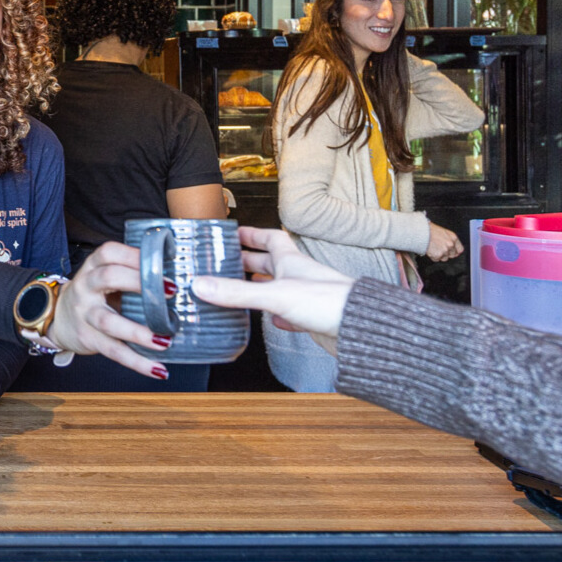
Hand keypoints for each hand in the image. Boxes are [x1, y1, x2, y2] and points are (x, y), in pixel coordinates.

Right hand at [48, 241, 168, 379]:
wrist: (58, 318)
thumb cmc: (94, 294)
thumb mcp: (103, 277)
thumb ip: (130, 274)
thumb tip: (176, 277)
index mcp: (93, 267)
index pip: (110, 253)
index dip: (134, 255)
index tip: (161, 263)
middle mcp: (86, 286)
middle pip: (109, 277)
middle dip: (140, 283)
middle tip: (171, 292)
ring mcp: (84, 313)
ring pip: (110, 321)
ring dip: (139, 332)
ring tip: (164, 340)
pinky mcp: (88, 338)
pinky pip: (114, 351)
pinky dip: (137, 362)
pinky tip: (158, 369)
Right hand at [191, 227, 353, 354]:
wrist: (359, 328)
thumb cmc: (328, 302)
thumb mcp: (274, 294)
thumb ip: (236, 292)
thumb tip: (202, 285)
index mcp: (291, 261)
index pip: (269, 239)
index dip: (251, 235)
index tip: (234, 233)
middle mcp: (299, 276)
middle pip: (271, 262)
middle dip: (250, 260)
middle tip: (230, 262)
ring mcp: (306, 297)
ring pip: (279, 287)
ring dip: (262, 286)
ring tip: (244, 289)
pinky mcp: (312, 319)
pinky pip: (291, 314)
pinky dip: (278, 316)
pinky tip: (273, 321)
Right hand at [426, 222, 462, 261]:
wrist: (421, 232)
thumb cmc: (431, 230)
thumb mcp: (444, 232)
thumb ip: (450, 240)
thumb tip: (452, 247)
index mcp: (454, 238)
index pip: (460, 250)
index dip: (455, 251)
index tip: (452, 252)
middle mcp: (450, 245)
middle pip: (452, 255)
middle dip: (447, 253)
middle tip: (440, 249)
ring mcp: (444, 251)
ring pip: (444, 258)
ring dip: (440, 255)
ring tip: (434, 249)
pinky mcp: (437, 255)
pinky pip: (437, 259)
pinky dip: (433, 256)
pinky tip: (431, 250)